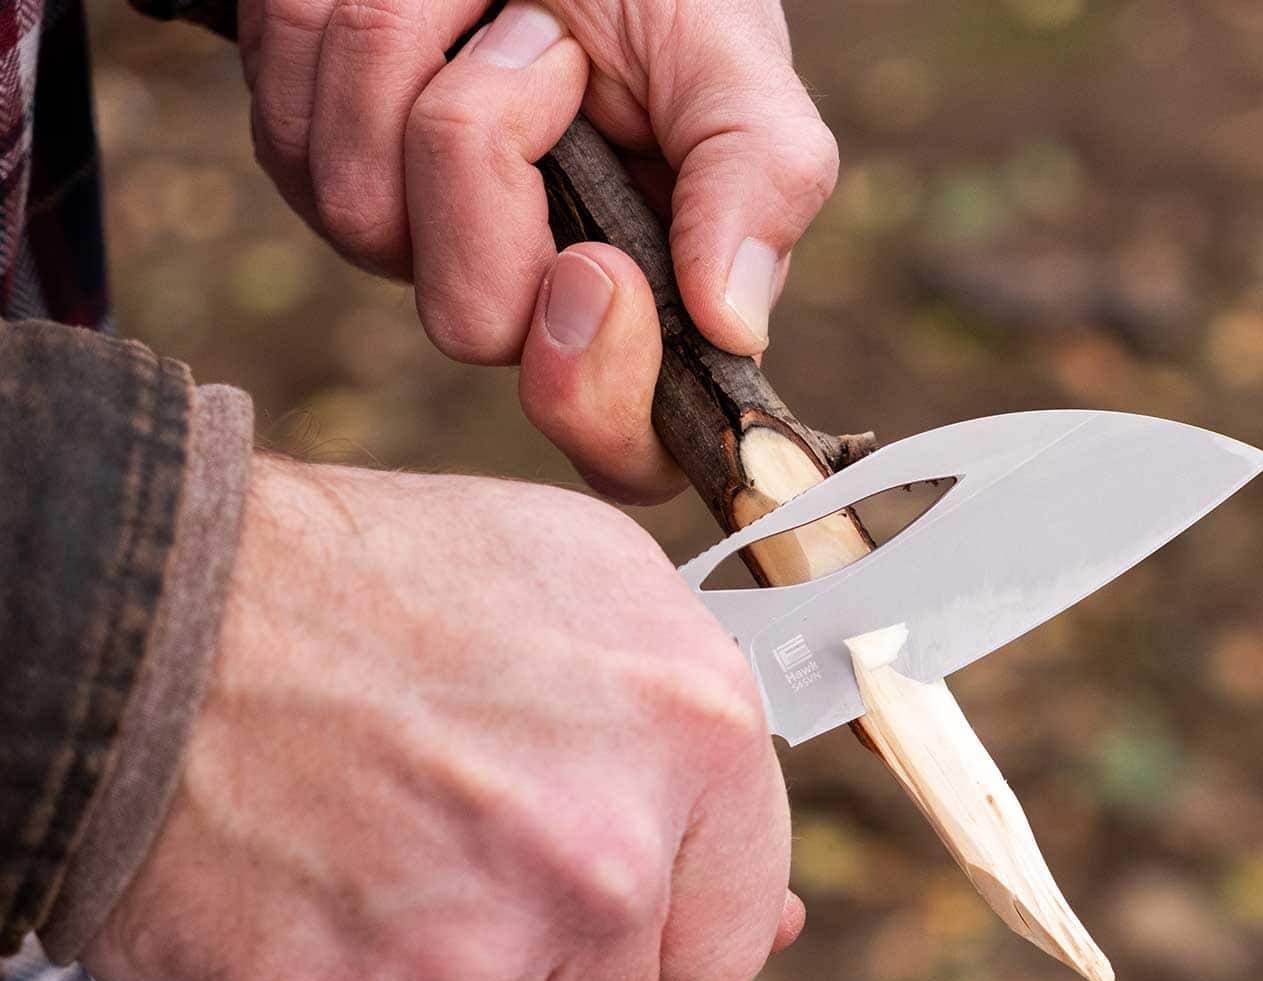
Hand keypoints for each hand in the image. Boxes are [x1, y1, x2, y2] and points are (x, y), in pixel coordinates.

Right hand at [81, 458, 799, 980]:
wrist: (150, 604)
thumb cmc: (375, 578)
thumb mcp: (589, 582)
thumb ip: (700, 744)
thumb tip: (767, 912)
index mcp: (693, 737)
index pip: (727, 934)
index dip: (653, 913)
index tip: (591, 879)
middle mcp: (600, 860)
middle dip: (531, 951)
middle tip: (439, 842)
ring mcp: (467, 958)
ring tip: (357, 862)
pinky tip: (294, 937)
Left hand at [238, 0, 836, 491]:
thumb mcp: (736, 64)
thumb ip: (761, 181)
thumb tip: (736, 324)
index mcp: (644, 307)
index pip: (620, 449)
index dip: (597, 399)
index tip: (600, 271)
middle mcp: (526, 301)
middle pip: (471, 323)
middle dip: (494, 148)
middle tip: (548, 45)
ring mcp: (415, 248)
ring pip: (362, 217)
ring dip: (421, 62)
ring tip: (493, 2)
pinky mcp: (320, 176)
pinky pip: (295, 138)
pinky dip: (347, 34)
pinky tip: (421, 2)